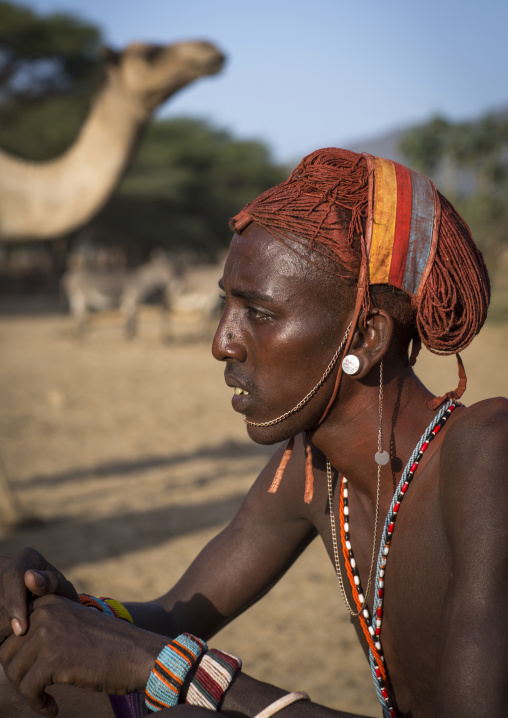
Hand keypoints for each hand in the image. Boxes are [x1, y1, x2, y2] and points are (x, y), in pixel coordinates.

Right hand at [0, 548, 77, 640]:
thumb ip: (51, 583)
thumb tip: (30, 577)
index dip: (13, 603)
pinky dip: (0, 630)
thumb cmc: (61, 599)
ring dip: (1, 626)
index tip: (21, 630)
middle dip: (6, 619)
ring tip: (16, 642)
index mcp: (27, 557)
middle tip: (19, 640)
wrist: (52, 608)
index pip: (13, 576)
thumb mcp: (64, 592)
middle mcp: (6, 564)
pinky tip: (8, 639)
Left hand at [0, 594, 165, 716]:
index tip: (29, 672)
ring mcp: (48, 633)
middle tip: (37, 689)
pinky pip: (28, 689)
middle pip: (5, 652)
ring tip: (45, 698)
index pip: (7, 629)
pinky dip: (38, 704)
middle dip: (19, 675)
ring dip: (28, 691)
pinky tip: (52, 707)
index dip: (13, 656)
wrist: (139, 654)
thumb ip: (44, 627)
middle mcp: (45, 611)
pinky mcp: (53, 658)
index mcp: (48, 600)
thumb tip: (5, 648)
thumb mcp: (72, 625)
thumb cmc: (108, 645)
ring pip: (13, 672)